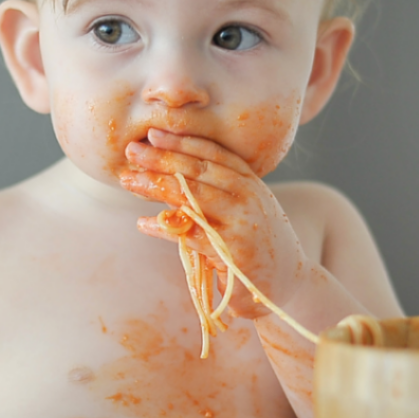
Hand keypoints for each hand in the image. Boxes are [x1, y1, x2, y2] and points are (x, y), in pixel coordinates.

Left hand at [120, 129, 307, 318]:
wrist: (290, 284)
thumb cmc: (257, 246)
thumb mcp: (243, 211)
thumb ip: (214, 194)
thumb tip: (166, 176)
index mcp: (250, 183)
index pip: (213, 154)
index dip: (182, 141)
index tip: (153, 133)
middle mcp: (249, 198)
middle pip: (199, 171)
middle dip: (162, 158)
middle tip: (131, 151)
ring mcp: (243, 224)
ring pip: (192, 197)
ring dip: (156, 186)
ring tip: (128, 180)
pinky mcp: (233, 252)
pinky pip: (190, 235)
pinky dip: (163, 228)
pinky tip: (142, 223)